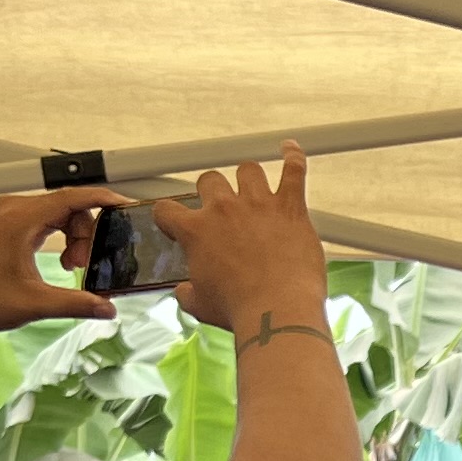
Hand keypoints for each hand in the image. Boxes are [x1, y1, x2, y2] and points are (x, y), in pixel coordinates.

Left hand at [0, 185, 129, 335]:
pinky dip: (61, 236)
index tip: (123, 205)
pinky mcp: (8, 222)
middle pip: (69, 206)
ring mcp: (9, 213)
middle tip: (82, 264)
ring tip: (70, 266)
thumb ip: (76, 304)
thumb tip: (107, 307)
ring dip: (74, 237)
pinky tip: (61, 260)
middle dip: (86, 234)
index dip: (102, 199)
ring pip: (59, 212)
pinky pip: (47, 218)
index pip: (71, 196)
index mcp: (18, 219)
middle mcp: (12, 208)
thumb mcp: (35, 304)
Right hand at [157, 147, 331, 349]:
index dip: (168, 216)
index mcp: (197, 231)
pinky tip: (290, 149)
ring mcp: (258, 204)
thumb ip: (187, 292)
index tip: (175, 222)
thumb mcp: (200, 305)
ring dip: (249, 178)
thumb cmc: (239, 310)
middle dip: (213, 192)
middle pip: (210, 179)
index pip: (167, 209)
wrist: (277, 311)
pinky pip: (294, 170)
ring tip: (254, 190)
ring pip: (248, 170)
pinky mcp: (290, 207)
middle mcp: (224, 210)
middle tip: (222, 209)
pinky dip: (293, 157)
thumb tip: (184, 291)